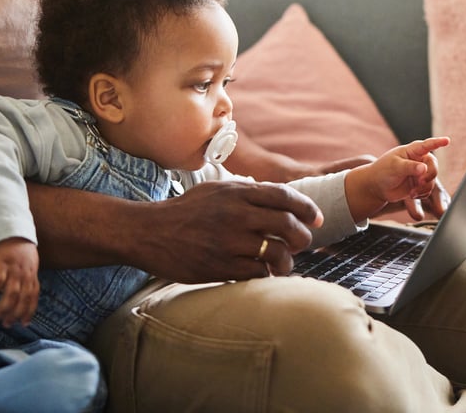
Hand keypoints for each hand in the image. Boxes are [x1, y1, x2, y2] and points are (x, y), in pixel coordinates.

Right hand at [0, 237, 39, 326]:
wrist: (9, 230)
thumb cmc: (17, 249)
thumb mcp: (28, 264)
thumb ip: (27, 279)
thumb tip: (22, 298)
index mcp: (31, 275)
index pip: (33, 297)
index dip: (30, 311)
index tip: (24, 324)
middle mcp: (25, 274)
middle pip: (22, 299)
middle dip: (15, 314)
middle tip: (6, 324)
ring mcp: (13, 269)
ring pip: (11, 294)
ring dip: (2, 309)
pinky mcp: (0, 263)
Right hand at [139, 181, 322, 281]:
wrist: (149, 232)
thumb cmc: (184, 211)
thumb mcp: (214, 190)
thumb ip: (246, 192)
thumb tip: (279, 198)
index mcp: (236, 192)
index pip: (284, 196)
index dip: (307, 207)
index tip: (316, 218)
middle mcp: (235, 215)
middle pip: (287, 225)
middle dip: (303, 237)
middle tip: (303, 243)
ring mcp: (228, 242)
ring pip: (277, 253)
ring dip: (287, 261)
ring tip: (284, 264)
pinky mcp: (220, 266)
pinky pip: (258, 273)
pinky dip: (266, 275)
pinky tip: (263, 273)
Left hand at [345, 137, 448, 221]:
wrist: (377, 186)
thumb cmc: (383, 171)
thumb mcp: (394, 167)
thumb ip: (409, 167)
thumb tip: (424, 169)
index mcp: (413, 151)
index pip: (427, 145)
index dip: (437, 142)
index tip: (446, 140)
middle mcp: (419, 160)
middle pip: (433, 167)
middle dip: (428, 176)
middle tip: (419, 182)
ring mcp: (420, 173)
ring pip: (432, 181)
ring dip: (424, 188)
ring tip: (412, 192)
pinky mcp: (420, 185)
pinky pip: (428, 190)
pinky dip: (422, 194)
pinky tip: (412, 194)